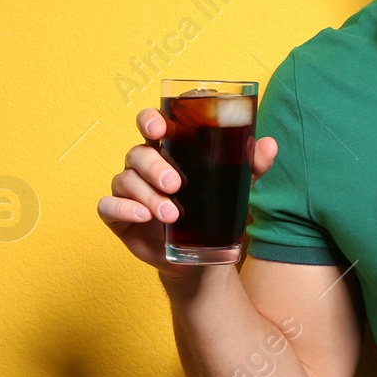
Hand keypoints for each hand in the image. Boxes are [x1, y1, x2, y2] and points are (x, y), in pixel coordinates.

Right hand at [97, 108, 278, 276]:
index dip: (151, 120)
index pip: (152, 124)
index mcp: (169, 149)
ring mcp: (129, 189)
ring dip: (148, 195)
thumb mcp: (237, 187)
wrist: (201, 256)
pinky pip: (108, 205)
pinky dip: (124, 208)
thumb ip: (251, 165)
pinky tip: (142, 216)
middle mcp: (144, 165)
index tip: (159, 128)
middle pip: (137, 152)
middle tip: (176, 184)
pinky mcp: (118, 215)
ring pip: (125, 179)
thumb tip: (269, 144)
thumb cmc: (214, 210)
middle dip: (154, 166)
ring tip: (172, 214)